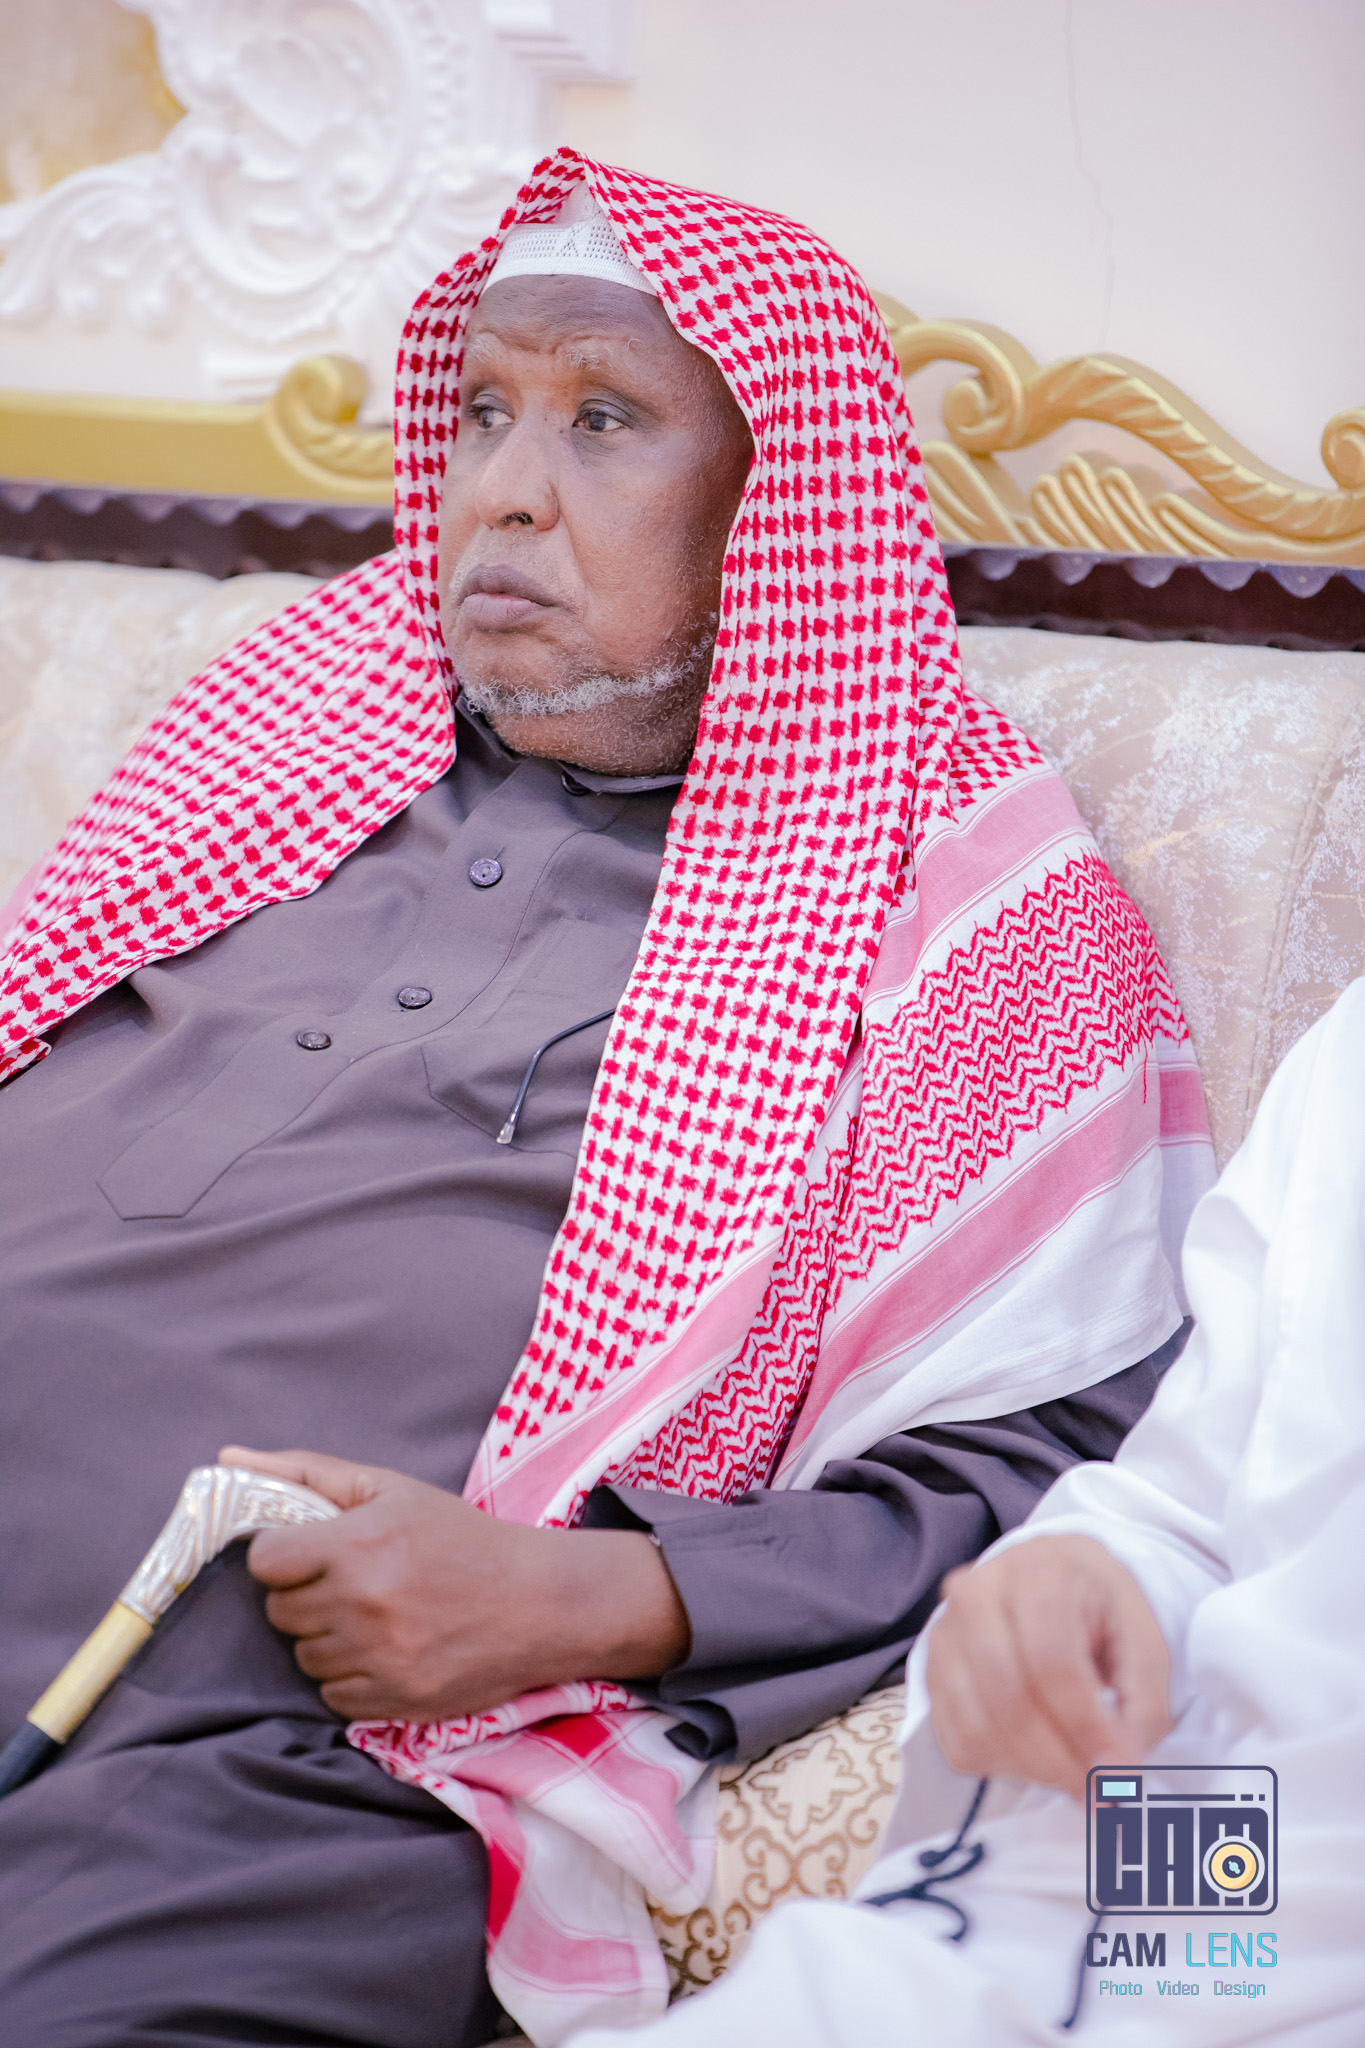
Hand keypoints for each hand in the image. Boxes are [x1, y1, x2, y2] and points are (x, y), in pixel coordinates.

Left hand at [218, 1446, 689, 1721]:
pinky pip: (332, 1694)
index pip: (265, 1562)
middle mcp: (363, 1603)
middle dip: (306, 1594)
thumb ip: (305, 1472)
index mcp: (359, 1543)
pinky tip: (387, 1649)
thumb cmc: (460, 1537)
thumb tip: (227, 1457)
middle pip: (281, 1611)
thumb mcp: (390, 1489)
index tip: (308, 1553)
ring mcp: (377, 1657)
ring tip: (375, 1615)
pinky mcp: (392, 1701)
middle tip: (353, 1581)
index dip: (282, 1556)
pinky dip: (350, 1675)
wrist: (538, 1602)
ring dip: (327, 1636)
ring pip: (303, 1655)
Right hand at [926, 1535, 1171, 1798]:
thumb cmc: (1098, 1606)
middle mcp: (978, 1596)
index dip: (1085, 1726)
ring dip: (1031, 1770)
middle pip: (1009, 1698)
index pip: (1052, 1663)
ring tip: (1072, 1780)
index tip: (1118, 1771)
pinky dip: (999, 1766)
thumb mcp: (1143, 1636)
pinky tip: (1036, 1761)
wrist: (1047, 1572)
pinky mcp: (932, 1668)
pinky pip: (956, 1739)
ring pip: (977, 1725)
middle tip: (1097, 1792)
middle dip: (1057, 1760)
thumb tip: (1119, 1768)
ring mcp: (946, 1632)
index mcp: (1039, 1575)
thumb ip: (1142, 1702)